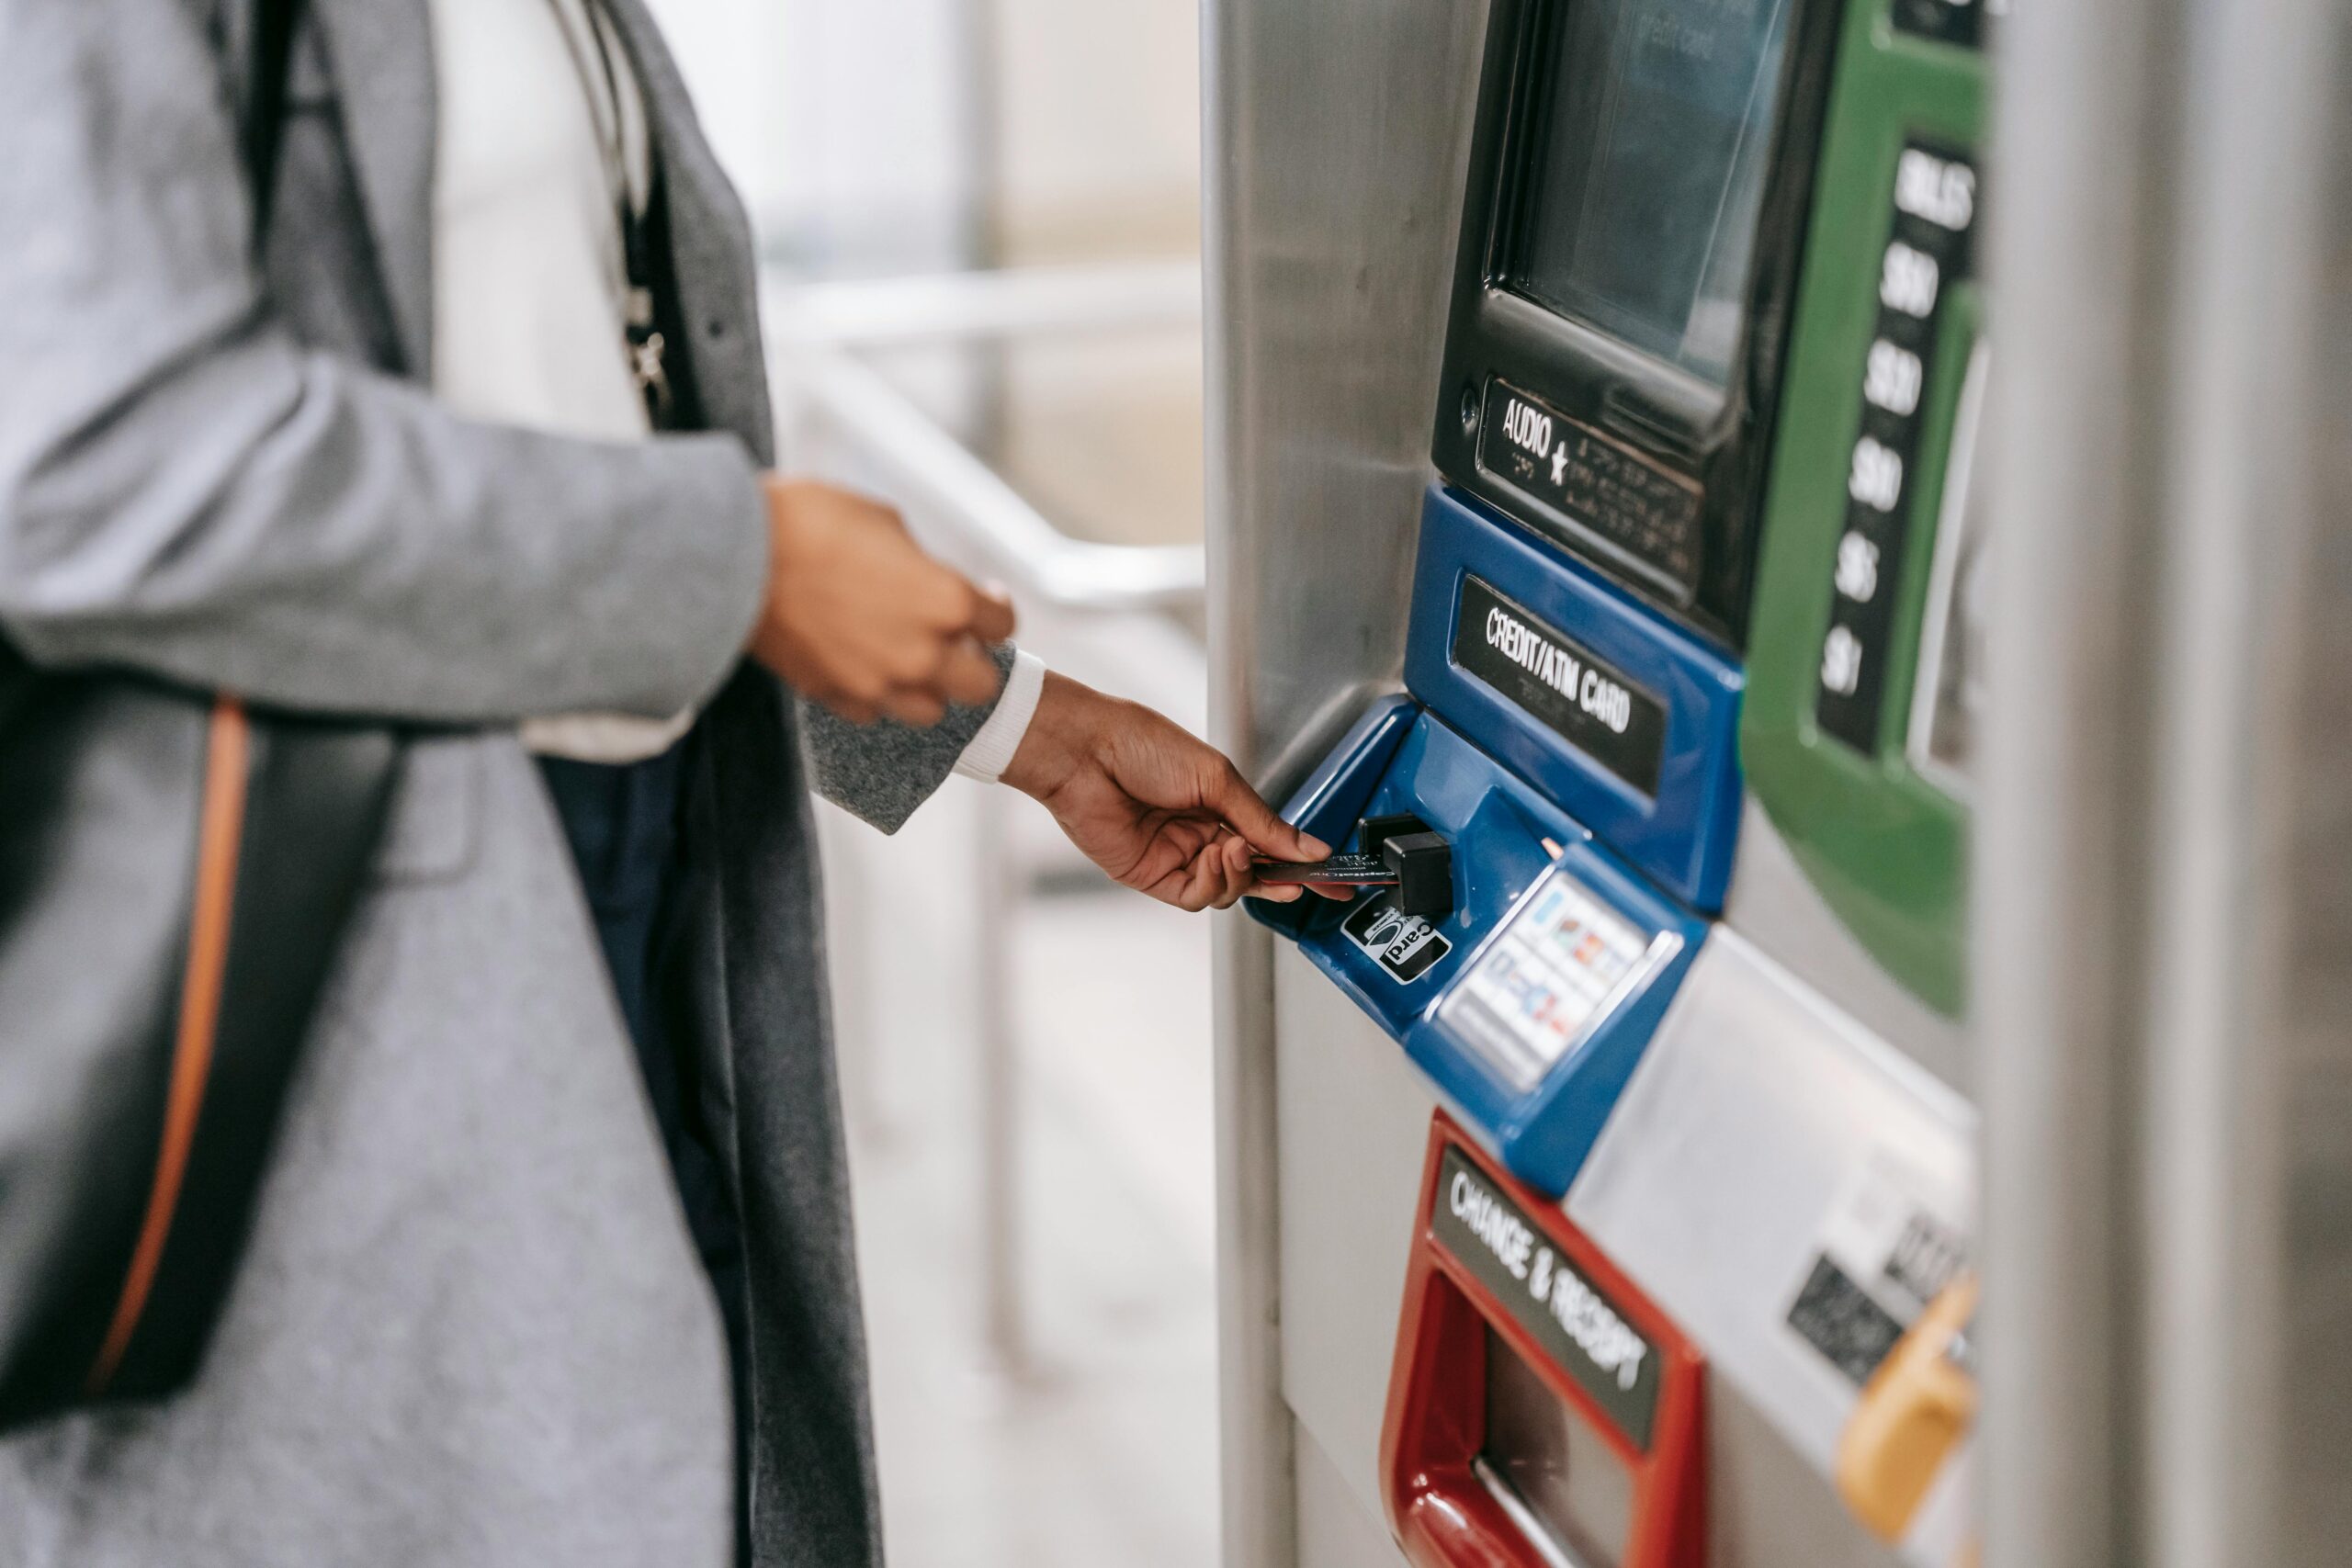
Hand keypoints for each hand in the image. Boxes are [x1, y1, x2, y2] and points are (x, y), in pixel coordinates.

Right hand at [747, 477, 1016, 725]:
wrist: (734, 554)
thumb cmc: (811, 521)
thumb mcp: (885, 522)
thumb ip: (921, 565)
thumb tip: (928, 580)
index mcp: (947, 601)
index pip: (1002, 624)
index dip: (993, 608)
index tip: (982, 597)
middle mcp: (922, 653)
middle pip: (981, 686)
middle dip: (973, 661)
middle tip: (952, 638)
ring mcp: (878, 684)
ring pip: (930, 711)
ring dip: (928, 686)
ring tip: (905, 657)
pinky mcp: (835, 698)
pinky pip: (873, 711)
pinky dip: (874, 694)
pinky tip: (859, 663)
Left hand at [1002, 672, 1331, 911]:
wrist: (1086, 751)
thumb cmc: (1140, 745)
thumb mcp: (1217, 778)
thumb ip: (1264, 822)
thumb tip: (1307, 848)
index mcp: (1219, 803)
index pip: (1269, 840)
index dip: (1301, 861)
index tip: (1334, 876)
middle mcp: (1200, 832)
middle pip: (1253, 872)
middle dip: (1279, 877)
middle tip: (1301, 880)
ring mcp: (1177, 856)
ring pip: (1228, 889)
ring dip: (1240, 874)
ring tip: (1233, 847)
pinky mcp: (1152, 875)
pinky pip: (1196, 896)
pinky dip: (1213, 882)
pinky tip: (1213, 856)